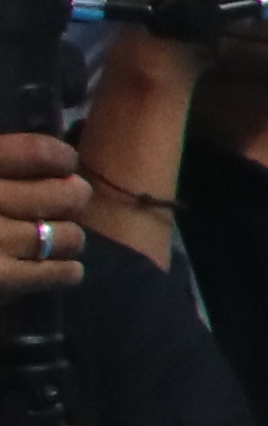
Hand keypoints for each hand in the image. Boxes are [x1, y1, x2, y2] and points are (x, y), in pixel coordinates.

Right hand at [0, 134, 80, 298]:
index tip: (64, 164)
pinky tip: (59, 269)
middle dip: (72, 198)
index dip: (60, 158)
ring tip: (56, 240)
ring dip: (67, 238)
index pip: (36, 153)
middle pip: (64, 194)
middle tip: (68, 202)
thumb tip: (42, 159)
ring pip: (67, 235)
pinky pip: (60, 272)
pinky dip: (66, 271)